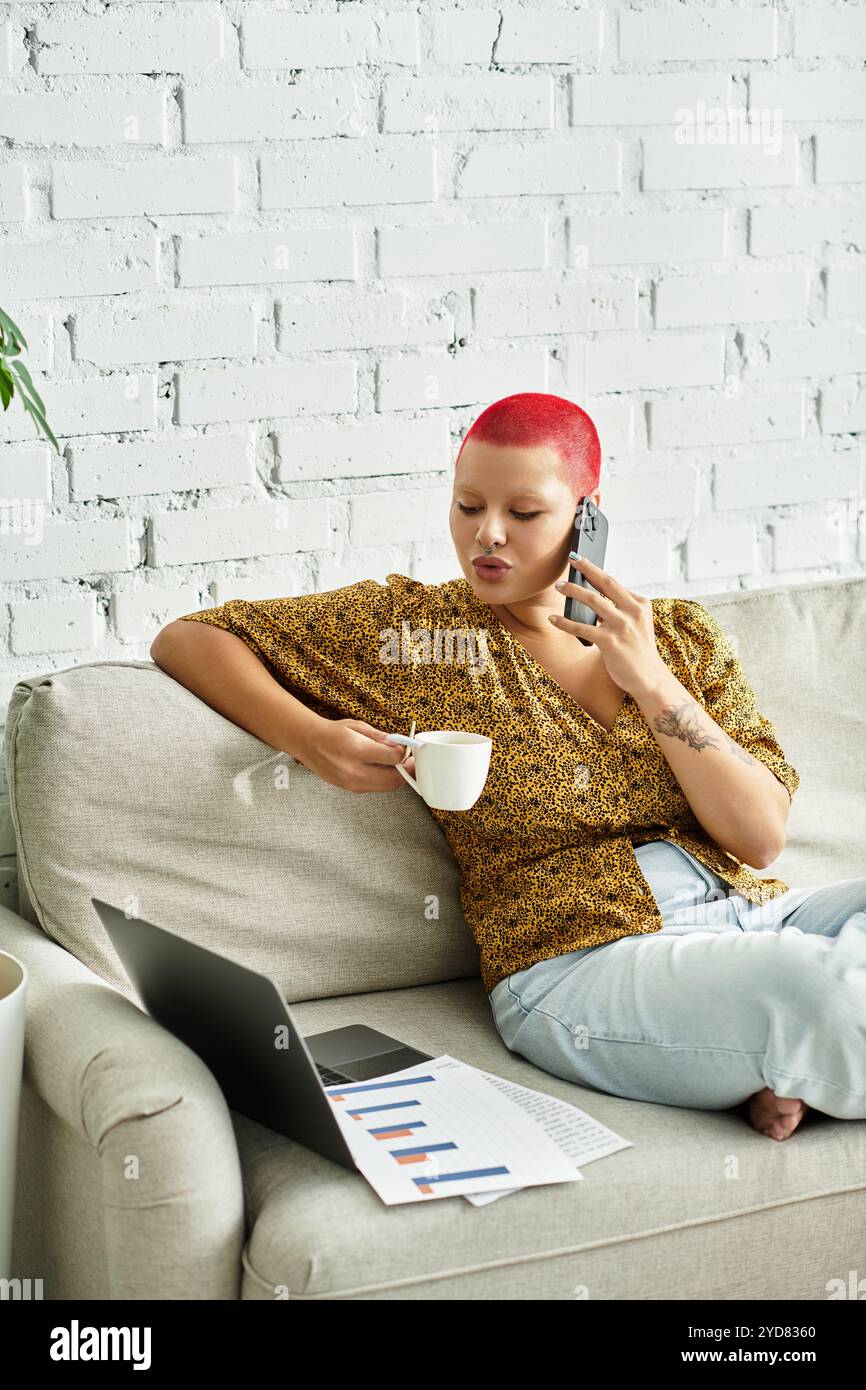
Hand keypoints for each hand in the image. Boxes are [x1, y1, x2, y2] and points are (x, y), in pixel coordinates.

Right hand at [295, 717, 415, 792]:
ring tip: (398, 764)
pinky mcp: (351, 789)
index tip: (406, 747)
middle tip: (411, 761)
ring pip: (387, 787)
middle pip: (393, 779)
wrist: (310, 744)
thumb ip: (381, 738)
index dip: (404, 753)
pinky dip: (385, 780)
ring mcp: (352, 783)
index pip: (392, 758)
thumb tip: (399, 746)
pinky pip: (376, 788)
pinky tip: (384, 769)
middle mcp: (353, 770)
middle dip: (406, 770)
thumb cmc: (333, 733)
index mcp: (356, 750)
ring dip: (397, 777)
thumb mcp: (359, 727)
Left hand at [551, 554, 666, 697]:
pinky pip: (582, 628)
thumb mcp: (637, 624)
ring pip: (593, 601)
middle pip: (605, 584)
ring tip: (559, 586)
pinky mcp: (610, 641)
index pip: (614, 583)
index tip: (582, 560)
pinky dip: (565, 622)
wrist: (649, 678)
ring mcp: (622, 626)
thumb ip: (621, 610)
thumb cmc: (639, 651)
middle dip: (587, 569)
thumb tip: (593, 597)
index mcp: (640, 605)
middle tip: (572, 559)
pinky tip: (554, 619)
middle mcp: (633, 612)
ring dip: (573, 591)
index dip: (596, 570)